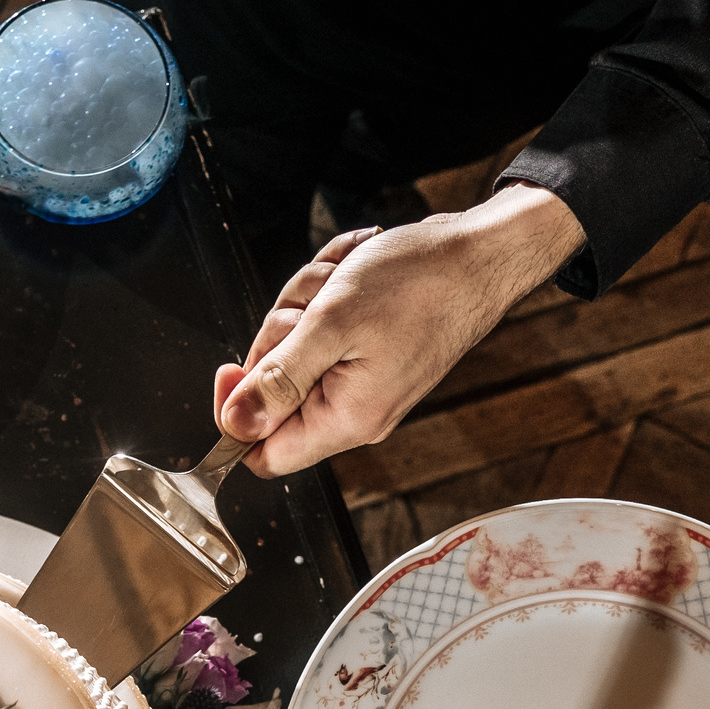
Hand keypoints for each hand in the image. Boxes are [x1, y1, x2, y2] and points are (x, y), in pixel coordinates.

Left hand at [211, 185, 583, 475]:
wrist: (477, 254)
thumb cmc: (420, 282)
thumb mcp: (331, 323)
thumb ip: (278, 379)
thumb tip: (234, 424)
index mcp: (347, 418)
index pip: (263, 454)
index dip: (236, 414)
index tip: (232, 367)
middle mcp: (355, 411)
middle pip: (273, 392)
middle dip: (281, 334)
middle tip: (316, 305)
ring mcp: (363, 382)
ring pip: (293, 351)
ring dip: (306, 304)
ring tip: (344, 282)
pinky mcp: (369, 354)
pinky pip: (320, 330)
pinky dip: (327, 295)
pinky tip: (353, 276)